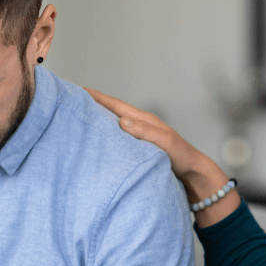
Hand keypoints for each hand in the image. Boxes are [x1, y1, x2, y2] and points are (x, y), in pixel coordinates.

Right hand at [87, 88, 240, 225]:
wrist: (193, 174)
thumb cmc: (182, 157)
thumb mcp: (165, 142)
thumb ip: (145, 131)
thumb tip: (121, 120)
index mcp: (144, 120)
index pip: (116, 105)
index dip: (98, 98)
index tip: (80, 91)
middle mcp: (139, 126)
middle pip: (112, 113)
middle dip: (94, 107)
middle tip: (73, 103)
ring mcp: (138, 138)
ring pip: (114, 126)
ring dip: (99, 122)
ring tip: (80, 120)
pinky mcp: (138, 151)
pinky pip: (118, 140)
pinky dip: (107, 138)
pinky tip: (98, 143)